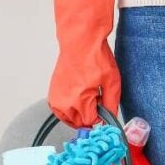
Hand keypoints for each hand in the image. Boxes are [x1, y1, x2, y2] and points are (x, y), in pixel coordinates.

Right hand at [47, 0, 120, 127]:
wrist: (80, 41)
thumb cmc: (95, 58)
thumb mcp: (112, 83)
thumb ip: (111, 106)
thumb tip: (109, 121)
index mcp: (78, 101)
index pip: (91, 123)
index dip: (100, 117)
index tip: (103, 107)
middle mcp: (64, 102)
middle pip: (79, 123)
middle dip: (89, 115)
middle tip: (96, 98)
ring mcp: (56, 98)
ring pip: (69, 119)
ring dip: (79, 114)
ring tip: (87, 96)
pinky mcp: (52, 94)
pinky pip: (61, 111)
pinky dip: (70, 108)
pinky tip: (78, 97)